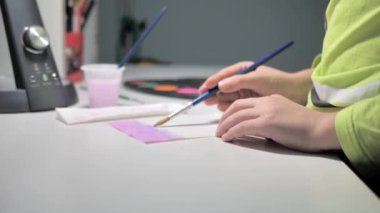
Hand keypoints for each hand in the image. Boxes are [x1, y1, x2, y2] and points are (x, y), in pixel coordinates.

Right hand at [199, 61, 312, 110]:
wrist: (296, 94)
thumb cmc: (279, 82)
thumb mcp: (258, 79)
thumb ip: (239, 81)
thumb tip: (220, 85)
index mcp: (244, 70)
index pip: (224, 75)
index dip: (212, 81)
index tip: (203, 88)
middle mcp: (242, 80)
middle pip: (223, 86)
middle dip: (213, 92)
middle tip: (204, 99)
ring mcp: (244, 92)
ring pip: (226, 96)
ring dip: (219, 100)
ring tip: (212, 104)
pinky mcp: (247, 102)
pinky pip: (233, 104)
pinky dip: (227, 106)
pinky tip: (223, 109)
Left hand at [216, 94, 340, 151]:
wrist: (321, 129)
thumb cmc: (306, 128)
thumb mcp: (283, 118)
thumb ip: (268, 120)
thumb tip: (252, 130)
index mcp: (270, 99)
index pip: (244, 103)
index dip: (231, 112)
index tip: (225, 122)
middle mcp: (266, 102)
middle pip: (237, 107)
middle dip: (224, 118)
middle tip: (219, 129)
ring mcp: (267, 111)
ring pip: (237, 116)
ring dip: (225, 126)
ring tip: (220, 135)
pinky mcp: (267, 122)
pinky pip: (243, 126)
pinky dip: (232, 132)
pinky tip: (227, 138)